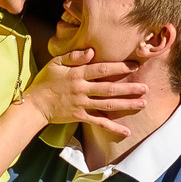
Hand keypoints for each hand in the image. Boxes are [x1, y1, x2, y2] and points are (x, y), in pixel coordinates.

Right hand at [22, 46, 146, 136]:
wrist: (34, 104)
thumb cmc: (45, 81)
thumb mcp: (56, 62)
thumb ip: (74, 56)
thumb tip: (92, 50)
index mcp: (78, 74)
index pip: (102, 69)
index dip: (120, 67)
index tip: (135, 65)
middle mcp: (82, 89)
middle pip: (110, 88)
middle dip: (129, 88)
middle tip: (146, 87)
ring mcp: (82, 104)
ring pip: (108, 105)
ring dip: (126, 104)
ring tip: (143, 103)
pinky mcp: (80, 117)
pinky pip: (99, 123)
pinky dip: (113, 128)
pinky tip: (126, 131)